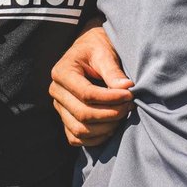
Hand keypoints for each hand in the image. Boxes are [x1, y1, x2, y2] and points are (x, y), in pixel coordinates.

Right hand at [49, 24, 133, 146]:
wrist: (89, 51)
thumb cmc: (97, 48)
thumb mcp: (104, 52)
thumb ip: (113, 70)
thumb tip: (126, 87)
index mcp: (62, 72)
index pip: (86, 94)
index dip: (110, 98)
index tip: (129, 95)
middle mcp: (56, 91)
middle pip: (82, 114)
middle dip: (110, 114)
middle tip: (130, 106)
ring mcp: (59, 107)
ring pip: (79, 129)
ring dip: (105, 128)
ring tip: (123, 115)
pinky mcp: (65, 118)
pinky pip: (76, 138)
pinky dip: (95, 139)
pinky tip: (112, 128)